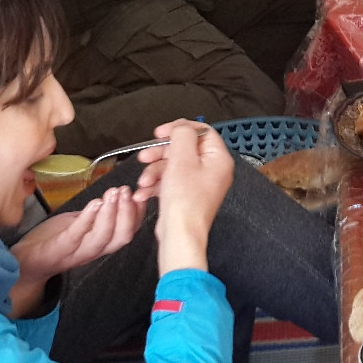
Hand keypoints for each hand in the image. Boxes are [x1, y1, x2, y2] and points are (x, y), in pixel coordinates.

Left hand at [7, 185, 145, 316]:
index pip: (128, 232)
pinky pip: (77, 236)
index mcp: (101, 244)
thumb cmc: (51, 240)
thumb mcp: (79, 225)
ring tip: (113, 194)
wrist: (22, 262)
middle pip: (121, 237)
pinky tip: (95, 203)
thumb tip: (116, 195)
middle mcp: (93, 251)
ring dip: (112, 214)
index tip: (141, 194)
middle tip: (128, 191)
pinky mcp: (59, 249)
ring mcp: (77, 252)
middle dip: (128, 213)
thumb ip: (97, 216)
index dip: (138, 214)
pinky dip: (88, 219)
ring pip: (103, 238)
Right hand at [139, 120, 233, 275]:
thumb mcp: (182, 159)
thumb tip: (182, 127)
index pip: (202, 132)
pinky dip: (156, 185)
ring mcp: (199, 184)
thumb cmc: (185, 203)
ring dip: (154, 171)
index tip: (161, 132)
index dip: (179, 129)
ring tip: (144, 180)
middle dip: (161, 153)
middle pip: (184, 149)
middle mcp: (212, 171)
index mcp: (218, 159)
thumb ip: (182, 136)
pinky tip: (144, 192)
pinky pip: (170, 182)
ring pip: (173, 166)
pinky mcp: (186, 196)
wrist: (179, 235)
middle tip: (146, 155)